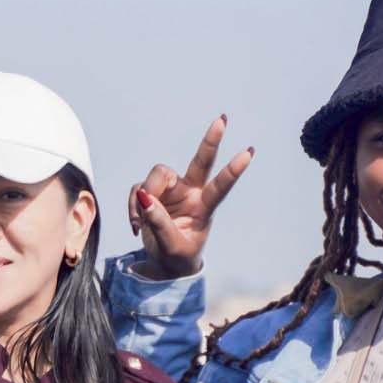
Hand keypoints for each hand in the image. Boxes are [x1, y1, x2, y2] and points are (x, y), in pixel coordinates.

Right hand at [126, 115, 254, 279]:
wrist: (165, 262)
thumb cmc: (177, 255)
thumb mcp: (171, 246)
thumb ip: (159, 223)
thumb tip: (145, 197)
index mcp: (204, 207)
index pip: (220, 187)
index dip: (233, 170)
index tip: (250, 152)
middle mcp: (191, 192)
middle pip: (201, 161)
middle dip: (211, 141)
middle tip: (222, 120)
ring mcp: (172, 190)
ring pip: (157, 174)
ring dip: (145, 195)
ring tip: (140, 222)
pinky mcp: (153, 192)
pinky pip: (138, 189)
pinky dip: (133, 206)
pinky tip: (136, 224)